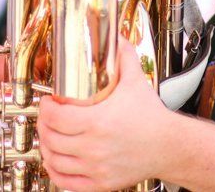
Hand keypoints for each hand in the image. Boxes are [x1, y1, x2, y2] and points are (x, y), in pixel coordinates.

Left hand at [38, 38, 172, 190]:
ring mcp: (96, 167)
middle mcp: (93, 147)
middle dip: (44, 125)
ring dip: (46, 148)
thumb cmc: (153, 117)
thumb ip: (124, 57)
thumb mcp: (136, 81)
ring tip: (49, 137)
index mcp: (97, 122)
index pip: (55, 117)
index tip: (48, 101)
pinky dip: (56, 171)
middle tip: (47, 117)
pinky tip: (55, 161)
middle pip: (51, 138)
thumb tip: (117, 37)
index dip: (45, 108)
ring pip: (55, 160)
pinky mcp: (101, 183)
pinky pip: (67, 182)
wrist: (170, 145)